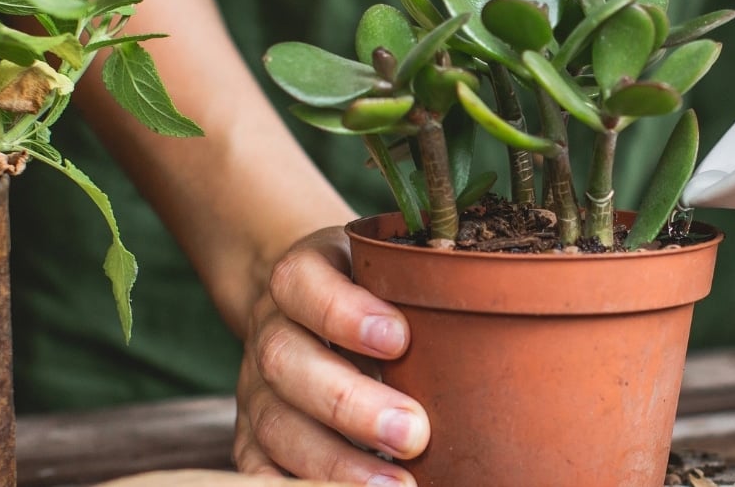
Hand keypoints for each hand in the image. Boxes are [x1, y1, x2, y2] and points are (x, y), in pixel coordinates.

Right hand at [231, 227, 428, 485]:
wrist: (301, 306)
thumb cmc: (369, 291)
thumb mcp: (387, 269)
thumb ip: (420, 289)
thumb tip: (482, 331)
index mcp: (300, 278)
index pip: (302, 284)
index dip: (342, 313)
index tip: (399, 339)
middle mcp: (270, 331)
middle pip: (286, 362)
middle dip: (349, 404)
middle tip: (413, 433)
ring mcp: (254, 387)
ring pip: (275, 424)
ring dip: (335, 462)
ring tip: (398, 484)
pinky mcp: (252, 435)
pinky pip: (257, 467)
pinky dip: (298, 485)